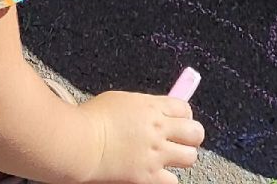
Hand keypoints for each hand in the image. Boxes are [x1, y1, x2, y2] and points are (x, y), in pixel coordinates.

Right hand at [76, 91, 202, 183]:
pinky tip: (156, 174)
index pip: (184, 109)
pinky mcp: (148, 176)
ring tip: (169, 158)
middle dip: (191, 136)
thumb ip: (142, 107)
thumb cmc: (91, 119)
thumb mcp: (119, 101)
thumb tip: (153, 111)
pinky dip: (166, 178)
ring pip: (189, 157)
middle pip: (195, 132)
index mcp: (151, 106)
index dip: (184, 116)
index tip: (179, 121)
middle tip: (181, 140)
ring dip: (182, 157)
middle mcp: (159, 129)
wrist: (80, 143)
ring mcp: (156, 154)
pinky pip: (172, 181)